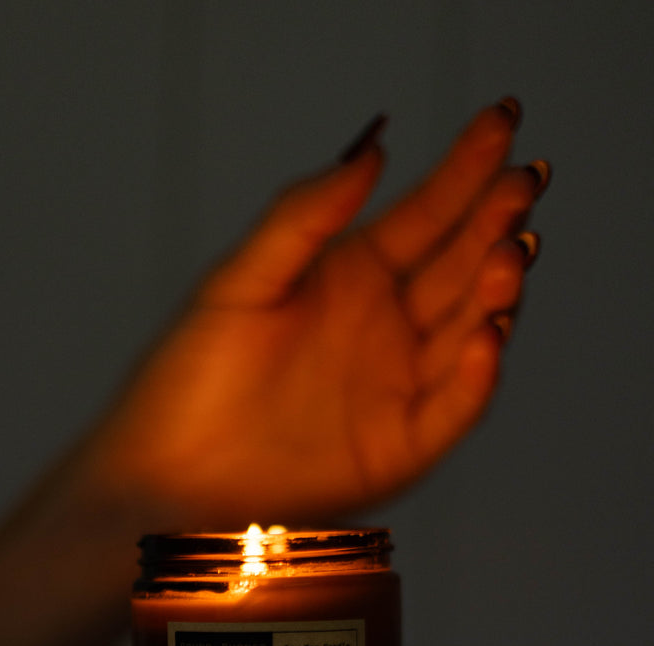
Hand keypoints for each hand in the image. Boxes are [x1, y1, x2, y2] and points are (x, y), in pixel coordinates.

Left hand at [87, 99, 546, 526]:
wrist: (166, 477)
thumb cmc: (186, 382)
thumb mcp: (237, 283)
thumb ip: (302, 218)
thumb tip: (369, 153)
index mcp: (349, 279)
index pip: (425, 216)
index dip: (464, 171)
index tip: (500, 122)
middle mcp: (382, 328)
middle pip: (459, 267)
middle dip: (494, 223)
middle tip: (523, 183)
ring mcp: (395, 387)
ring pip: (469, 330)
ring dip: (494, 290)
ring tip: (507, 253)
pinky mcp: (399, 448)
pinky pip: (453, 408)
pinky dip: (476, 374)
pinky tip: (484, 333)